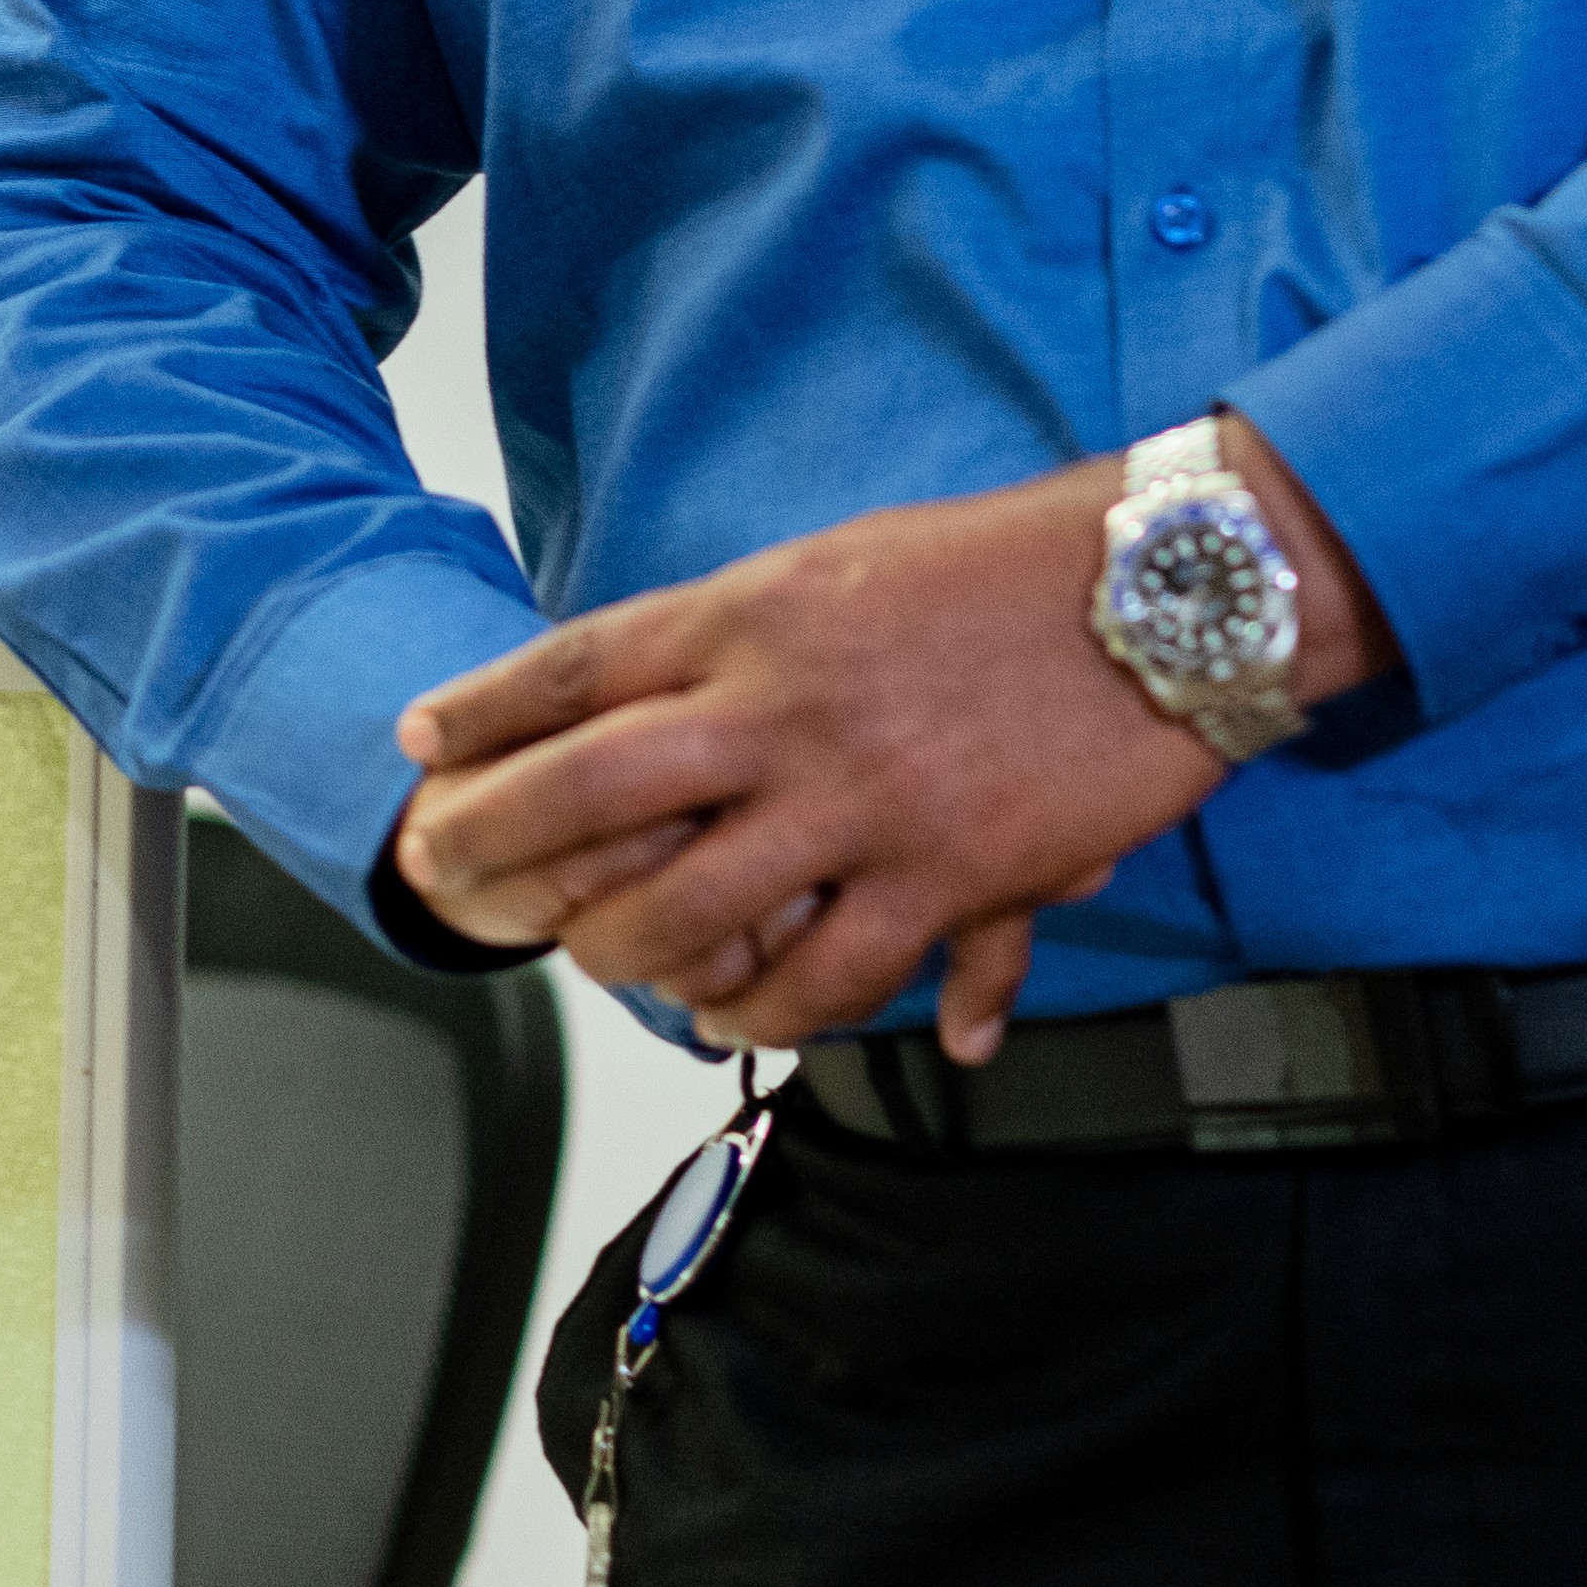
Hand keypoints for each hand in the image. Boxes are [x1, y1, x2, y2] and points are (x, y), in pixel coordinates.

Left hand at [388, 430, 1369, 1060]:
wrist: (1165, 592)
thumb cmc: (1004, 570)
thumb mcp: (847, 564)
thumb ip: (746, 633)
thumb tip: (647, 688)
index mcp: (755, 613)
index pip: (577, 668)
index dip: (481, 713)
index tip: (421, 747)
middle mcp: (786, 706)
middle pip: (588, 793)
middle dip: (495, 848)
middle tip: (451, 881)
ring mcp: (861, 800)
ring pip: (688, 912)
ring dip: (624, 957)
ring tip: (608, 966)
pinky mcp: (944, 876)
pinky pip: (826, 980)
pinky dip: (769, 1016)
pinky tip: (742, 1023)